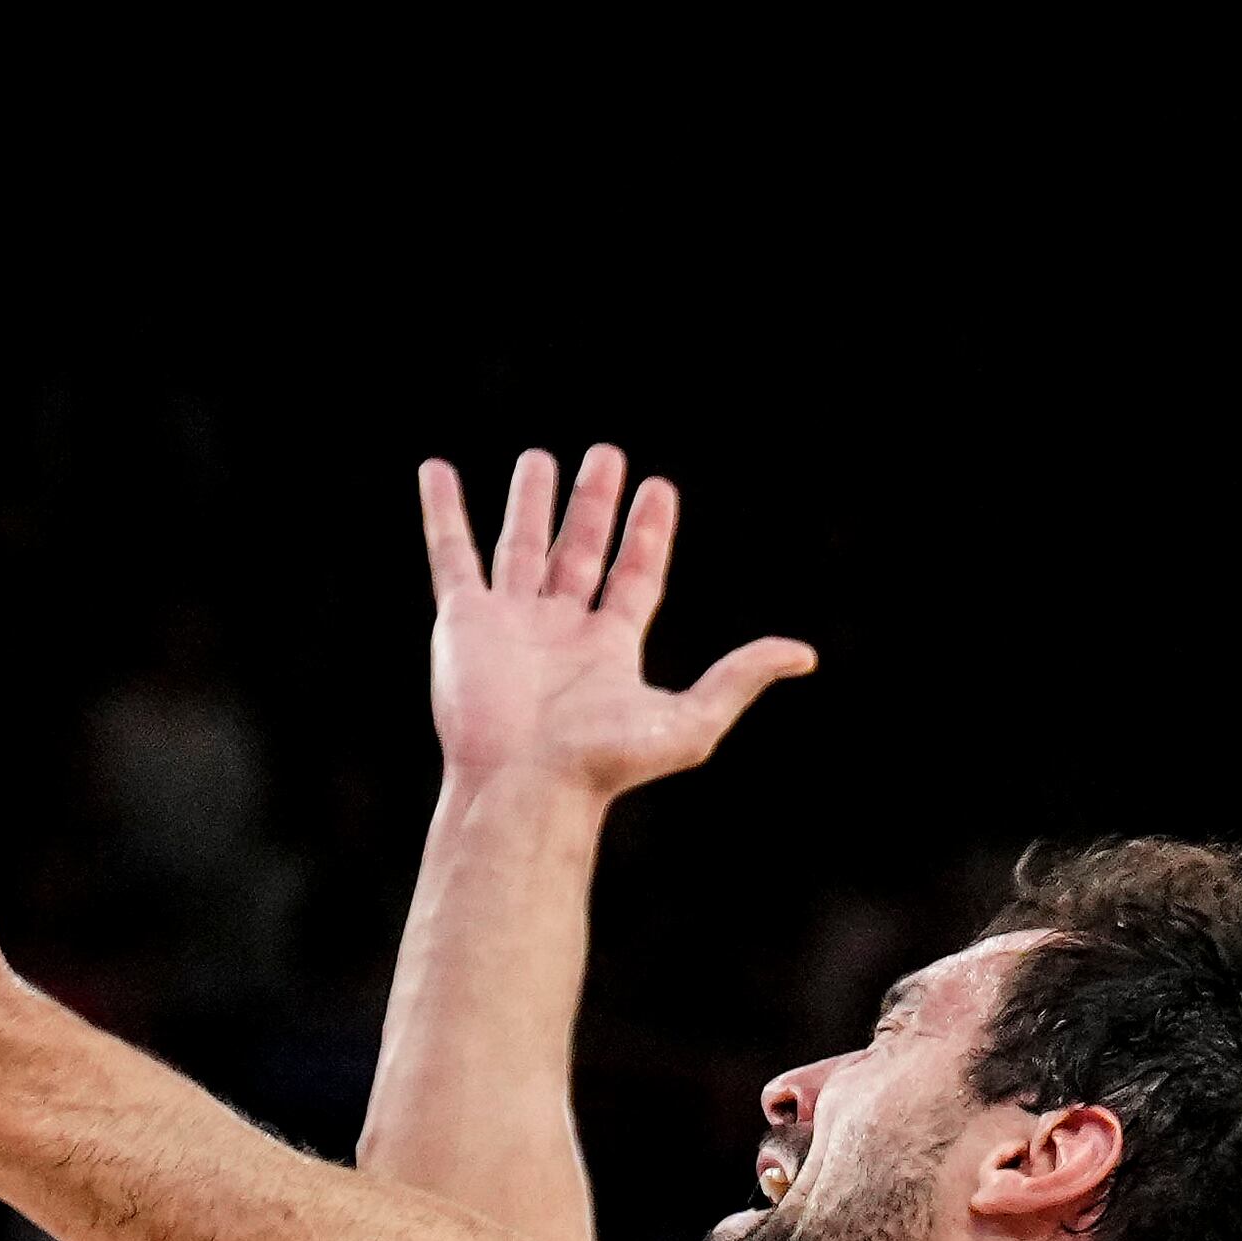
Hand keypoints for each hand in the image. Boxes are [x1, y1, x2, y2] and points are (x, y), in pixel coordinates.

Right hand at [420, 444, 813, 802]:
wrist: (526, 785)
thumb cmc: (603, 763)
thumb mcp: (691, 720)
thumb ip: (740, 678)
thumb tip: (805, 655)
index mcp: (609, 647)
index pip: (636, 575)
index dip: (648, 533)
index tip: (660, 487)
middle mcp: (560, 629)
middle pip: (580, 551)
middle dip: (594, 505)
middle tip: (607, 455)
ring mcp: (510, 622)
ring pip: (522, 546)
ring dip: (531, 501)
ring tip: (539, 458)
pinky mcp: (463, 620)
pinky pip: (450, 553)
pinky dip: (442, 511)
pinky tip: (437, 470)